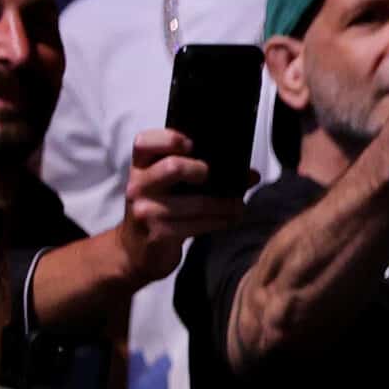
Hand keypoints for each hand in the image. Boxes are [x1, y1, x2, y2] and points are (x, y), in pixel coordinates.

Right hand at [118, 129, 247, 285]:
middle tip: (216, 177)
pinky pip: (198, 224)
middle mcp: (138, 185)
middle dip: (201, 169)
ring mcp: (146, 210)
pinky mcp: (159, 233)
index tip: (193, 144)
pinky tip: (231, 218)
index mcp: (140, 166)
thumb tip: (251, 174)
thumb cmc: (162, 209)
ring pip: (197, 202)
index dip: (170, 139)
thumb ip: (202, 173)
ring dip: (225, 204)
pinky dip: (221, 221)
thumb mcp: (170, 187)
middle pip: (173, 167)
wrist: (137, 250)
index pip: (145, 141)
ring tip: (239, 205)